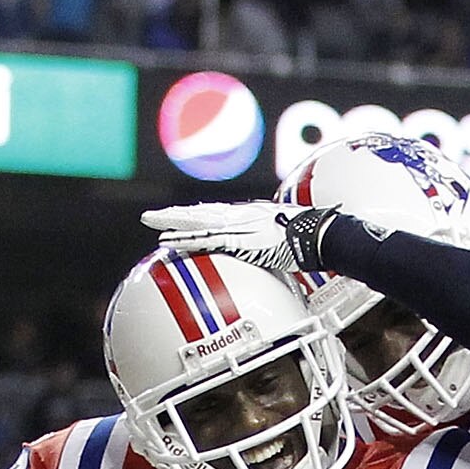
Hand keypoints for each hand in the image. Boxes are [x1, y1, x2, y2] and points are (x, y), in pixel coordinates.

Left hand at [141, 200, 335, 278]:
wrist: (318, 234)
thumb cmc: (309, 238)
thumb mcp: (287, 239)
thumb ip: (274, 244)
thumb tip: (274, 254)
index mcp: (249, 215)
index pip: (215, 215)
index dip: (194, 216)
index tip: (177, 218)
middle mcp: (240, 216)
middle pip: (200, 214)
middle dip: (174, 215)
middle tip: (151, 217)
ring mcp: (238, 226)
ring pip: (197, 222)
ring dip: (172, 224)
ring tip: (151, 224)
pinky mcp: (239, 240)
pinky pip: (206, 240)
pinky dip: (186, 241)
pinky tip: (169, 243)